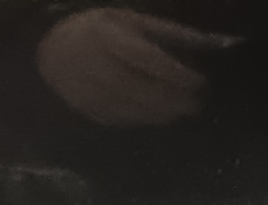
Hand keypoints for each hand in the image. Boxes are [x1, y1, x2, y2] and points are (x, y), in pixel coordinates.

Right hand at [36, 8, 238, 126]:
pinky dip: (142, 120)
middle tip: (195, 104)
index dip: (174, 72)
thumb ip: (173, 34)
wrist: (53, 48)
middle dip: (170, 98)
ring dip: (160, 113)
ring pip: (126, 106)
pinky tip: (159, 117)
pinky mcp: (80, 106)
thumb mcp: (135, 22)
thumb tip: (213, 45)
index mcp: (103, 32)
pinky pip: (115, 118)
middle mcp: (88, 58)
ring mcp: (79, 85)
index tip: (200, 82)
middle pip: (136, 86)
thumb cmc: (104, 31)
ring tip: (181, 112)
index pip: (144, 56)